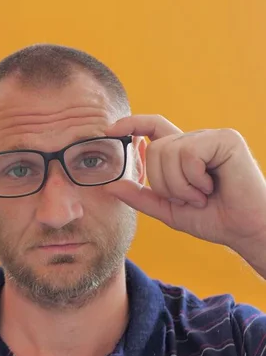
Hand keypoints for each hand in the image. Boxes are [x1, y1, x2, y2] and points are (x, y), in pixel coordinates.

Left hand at [104, 115, 265, 263]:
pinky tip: (212, 186)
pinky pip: (189, 154)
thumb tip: (110, 185)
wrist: (245, 231)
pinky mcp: (226, 140)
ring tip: (202, 195)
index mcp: (184, 151)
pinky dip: (194, 178)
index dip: (132, 123)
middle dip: (165, 183)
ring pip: (169, 151)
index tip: (110, 129)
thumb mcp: (169, 209)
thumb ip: (141, 196)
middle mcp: (197, 139)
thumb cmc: (214, 219)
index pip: (153, 127)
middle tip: (190, 198)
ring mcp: (212, 137)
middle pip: (156, 148)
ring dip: (180, 185)